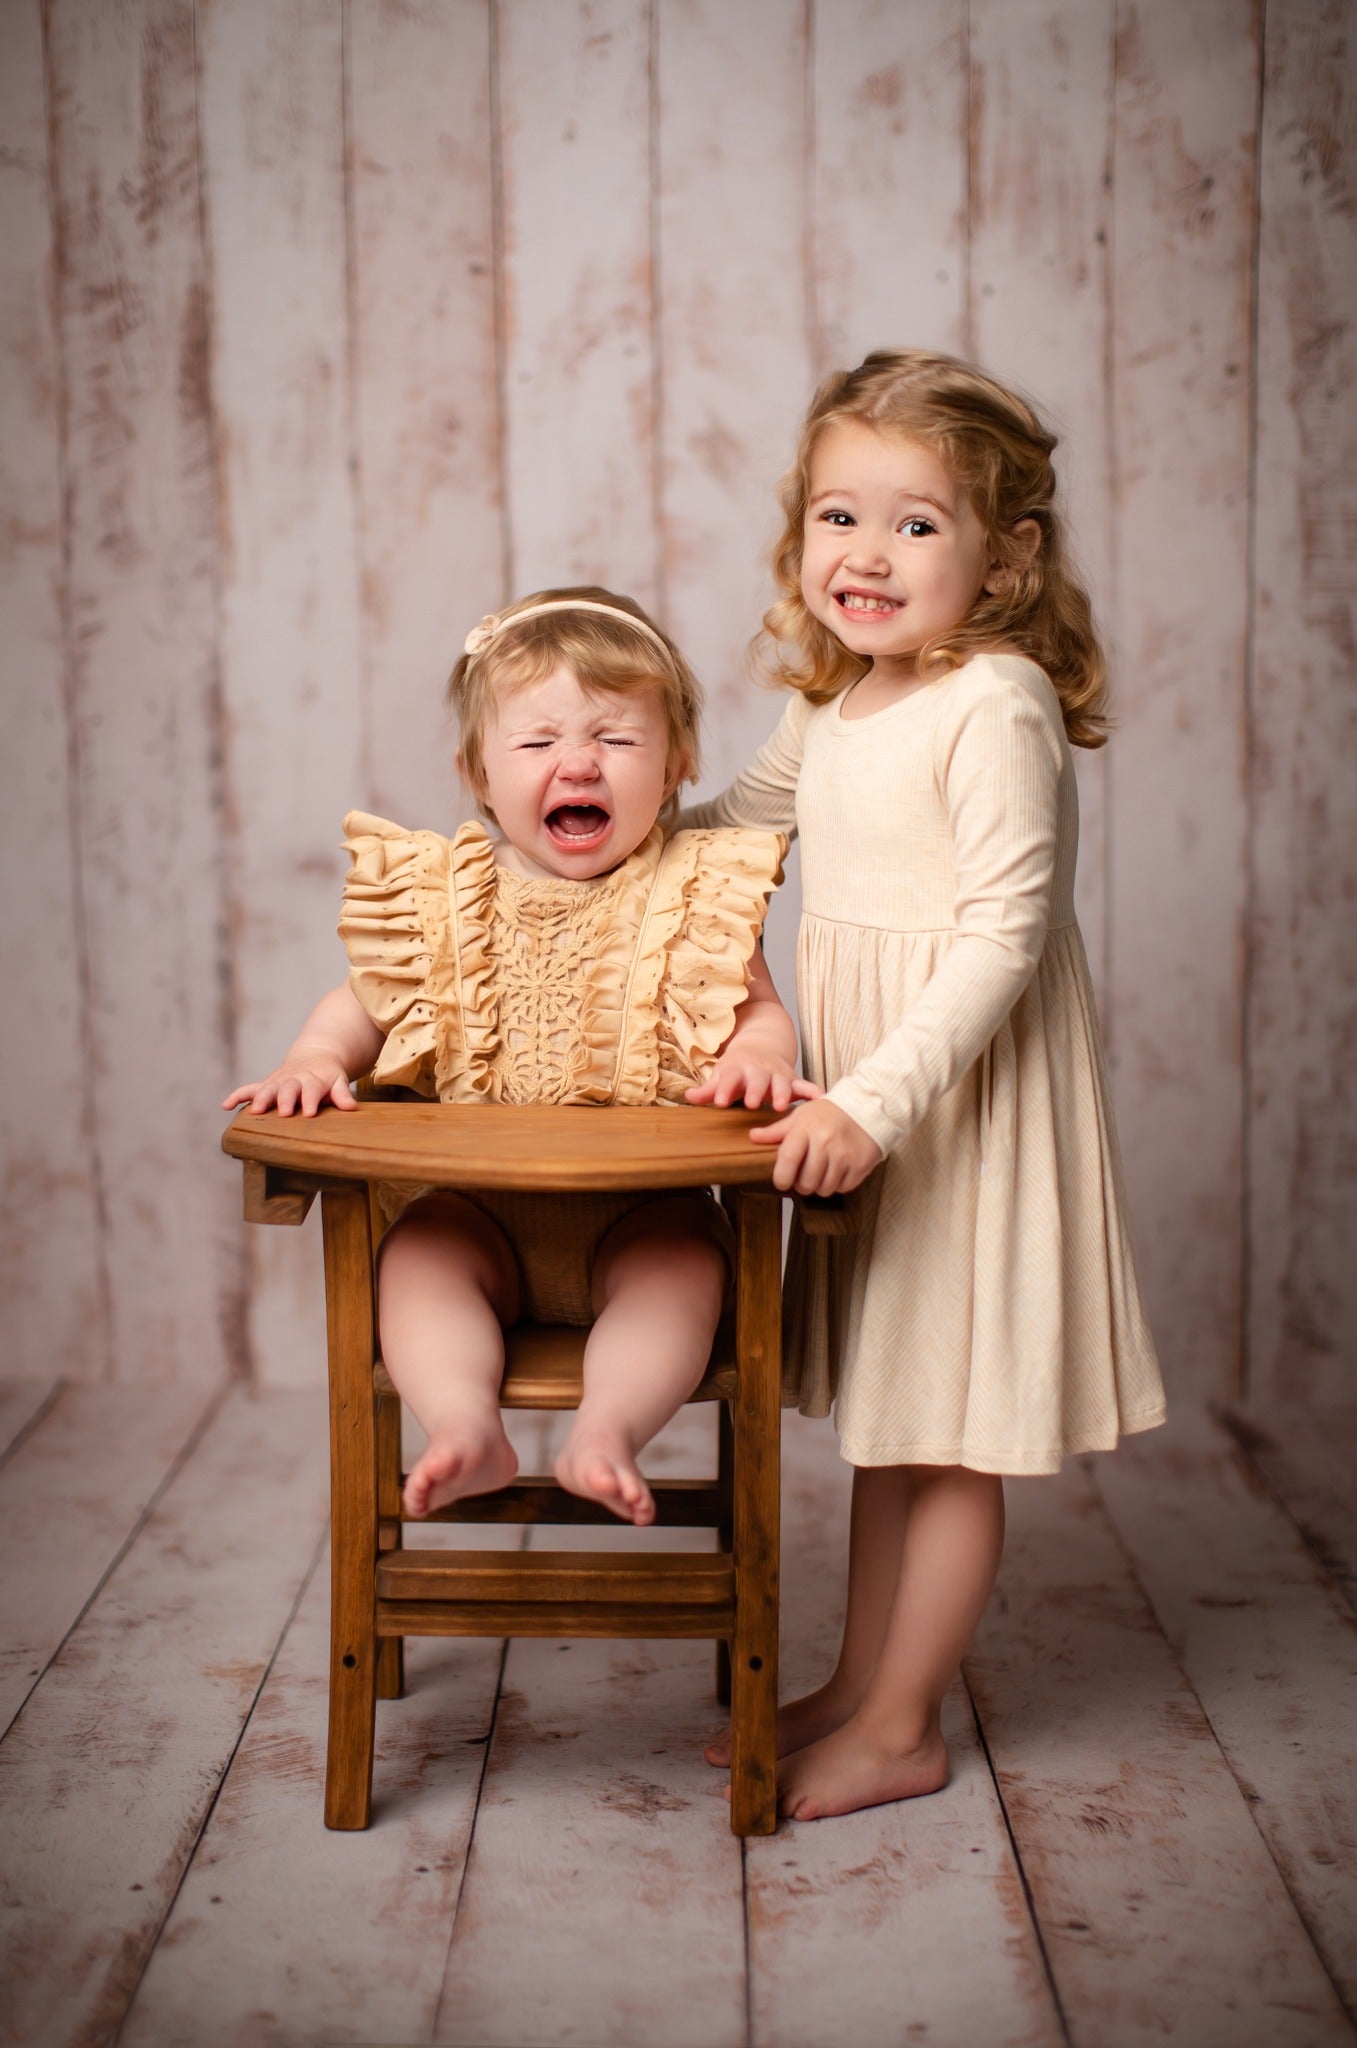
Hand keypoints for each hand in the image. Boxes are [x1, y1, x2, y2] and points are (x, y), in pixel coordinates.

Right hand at [222, 1052, 356, 1117]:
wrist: (315, 1057)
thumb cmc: (329, 1076)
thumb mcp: (339, 1081)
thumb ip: (342, 1094)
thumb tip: (350, 1106)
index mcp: (313, 1080)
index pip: (312, 1090)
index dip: (310, 1100)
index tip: (308, 1113)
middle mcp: (293, 1079)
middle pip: (288, 1089)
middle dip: (284, 1100)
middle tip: (282, 1113)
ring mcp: (277, 1082)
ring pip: (266, 1089)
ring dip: (260, 1099)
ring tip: (255, 1111)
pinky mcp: (265, 1085)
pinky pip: (248, 1089)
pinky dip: (237, 1096)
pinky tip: (225, 1106)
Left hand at [685, 1057, 822, 1114]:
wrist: (761, 1047)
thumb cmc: (737, 1069)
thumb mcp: (722, 1075)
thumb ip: (708, 1090)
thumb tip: (688, 1098)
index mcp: (738, 1069)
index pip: (729, 1078)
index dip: (725, 1089)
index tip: (721, 1102)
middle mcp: (759, 1070)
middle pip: (757, 1080)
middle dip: (755, 1091)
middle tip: (750, 1104)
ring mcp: (777, 1074)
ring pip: (781, 1083)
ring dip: (782, 1093)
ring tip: (782, 1106)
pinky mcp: (792, 1080)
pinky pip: (804, 1085)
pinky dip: (812, 1091)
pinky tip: (819, 1099)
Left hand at [749, 1096, 882, 1194]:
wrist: (867, 1107)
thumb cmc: (829, 1113)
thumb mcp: (801, 1116)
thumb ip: (777, 1130)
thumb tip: (752, 1136)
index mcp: (806, 1129)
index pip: (787, 1161)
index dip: (781, 1178)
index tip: (781, 1181)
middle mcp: (825, 1142)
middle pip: (805, 1182)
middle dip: (801, 1184)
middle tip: (803, 1176)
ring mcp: (844, 1155)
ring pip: (823, 1189)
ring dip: (819, 1186)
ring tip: (821, 1173)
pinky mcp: (860, 1165)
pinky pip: (842, 1188)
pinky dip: (837, 1184)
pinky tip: (837, 1171)